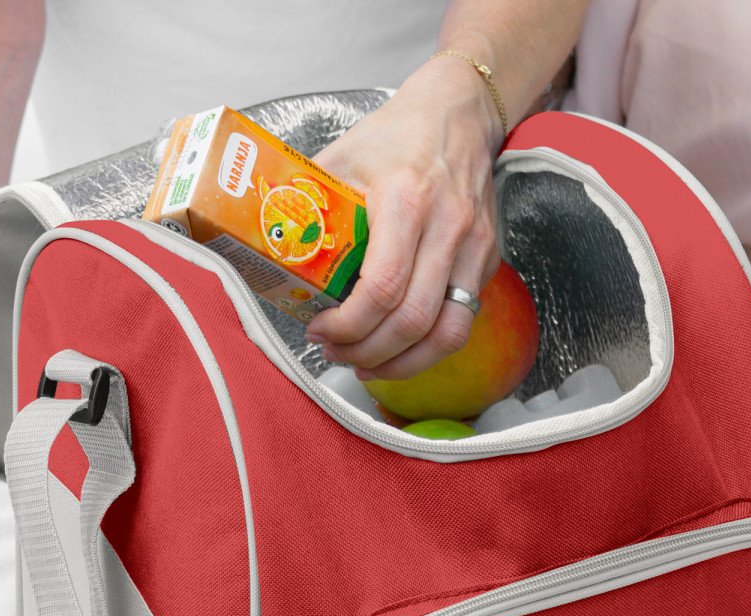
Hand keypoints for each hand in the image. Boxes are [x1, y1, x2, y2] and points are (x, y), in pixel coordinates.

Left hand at [305, 54, 504, 380]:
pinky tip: (399, 349)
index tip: (320, 330)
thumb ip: (307, 202)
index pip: (382, 288)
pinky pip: (462, 321)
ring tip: (369, 366)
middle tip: (337, 354)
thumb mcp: (342, 158)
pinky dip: (428, 347)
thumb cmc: (396, 137)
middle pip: (413, 321)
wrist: (460, 114)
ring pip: (447, 334)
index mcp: (407, 200)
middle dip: (368, 351)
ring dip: (404, 364)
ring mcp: (475, 248)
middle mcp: (448, 227)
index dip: (348, 325)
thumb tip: (263, 245)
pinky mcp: (488, 261)